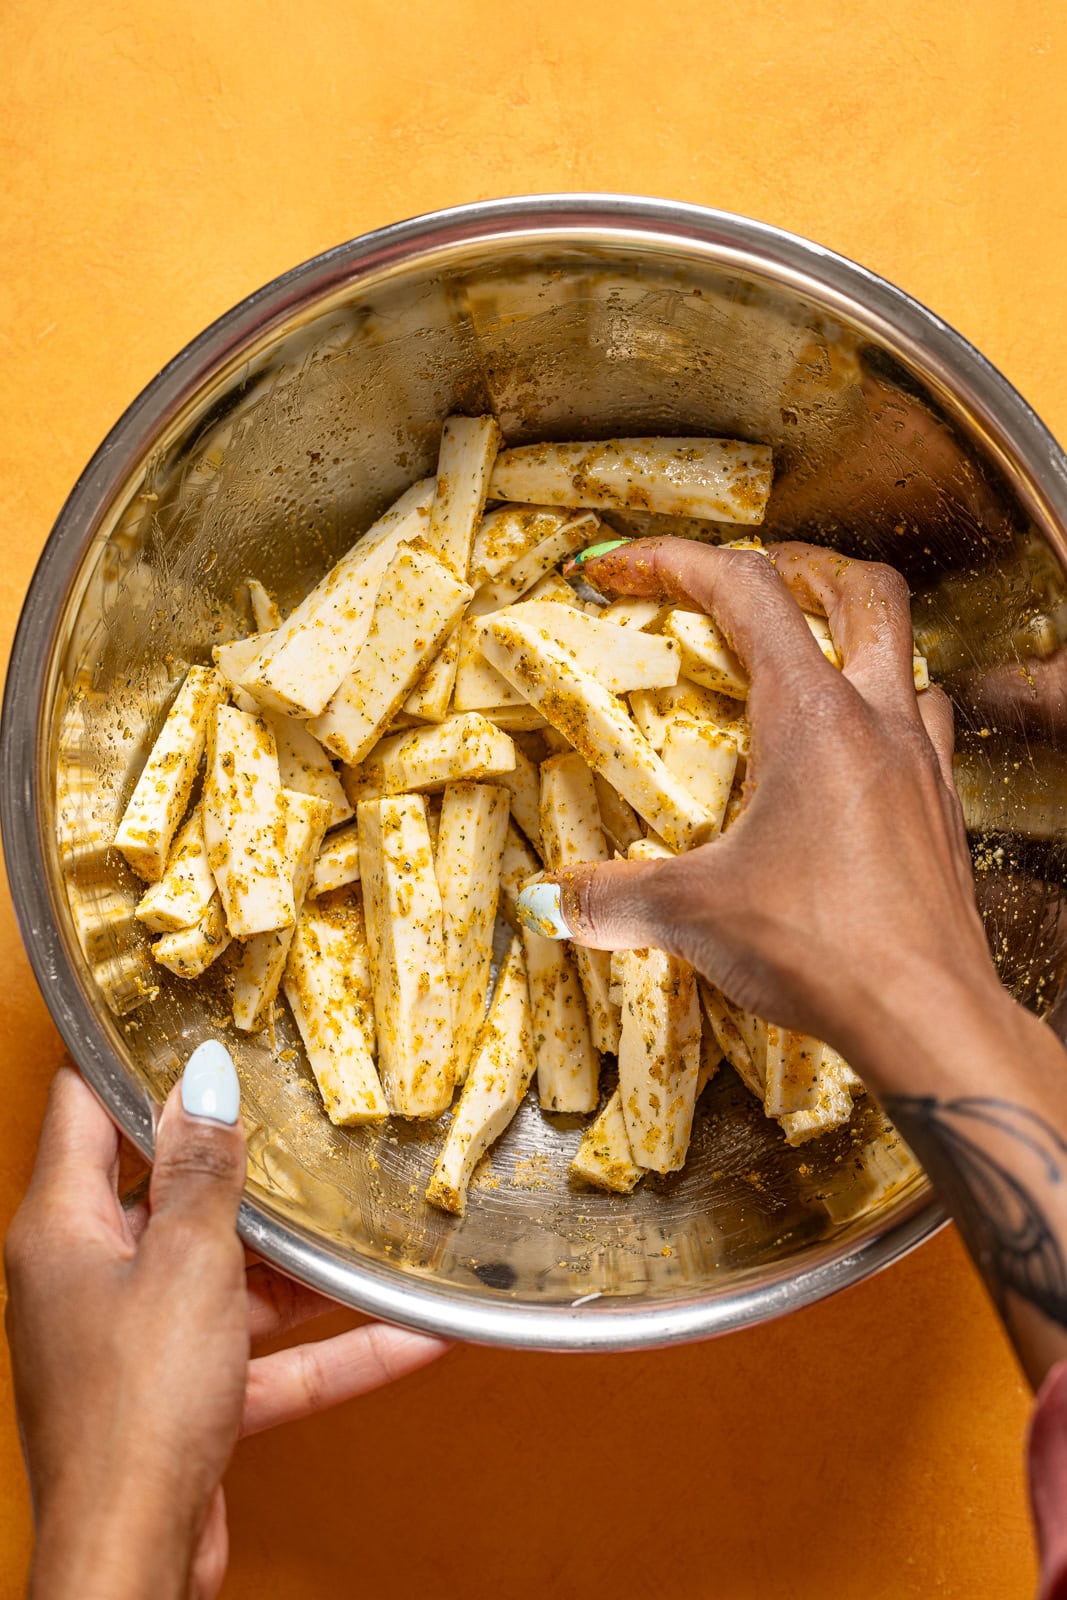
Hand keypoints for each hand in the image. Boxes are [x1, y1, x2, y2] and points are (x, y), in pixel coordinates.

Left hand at [4, 1057, 445, 1599]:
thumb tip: (204, 1082)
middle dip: (241, 1162)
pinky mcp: (181, 1396)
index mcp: (64, 1228)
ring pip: (227, 1275)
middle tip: (303, 1114)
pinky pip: (263, 1355)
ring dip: (300, 1263)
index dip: (134, 1063)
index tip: (194, 1026)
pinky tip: (410, 1333)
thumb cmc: (136, 1413)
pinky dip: (329, 1346)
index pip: (85, 1110)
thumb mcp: (186, 1265)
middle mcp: (92, 1275)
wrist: (132, 1564)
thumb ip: (203, 1174)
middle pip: (167, 1191)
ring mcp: (137, 1339)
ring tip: (370, 1220)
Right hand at [550, 535, 998, 1078]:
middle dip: (802, 568)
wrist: (928, 1017)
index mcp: (812, 718)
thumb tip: (551, 899)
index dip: (674, 561)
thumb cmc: (821, 947)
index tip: (620, 567)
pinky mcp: (943, 818)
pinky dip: (882, 722)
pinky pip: (923, 735)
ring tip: (808, 667)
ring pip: (908, 659)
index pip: (744, 592)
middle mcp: (877, 724)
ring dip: (857, 643)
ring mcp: (922, 769)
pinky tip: (846, 766)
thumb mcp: (693, 914)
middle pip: (863, 593)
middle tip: (754, 579)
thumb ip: (611, 897)